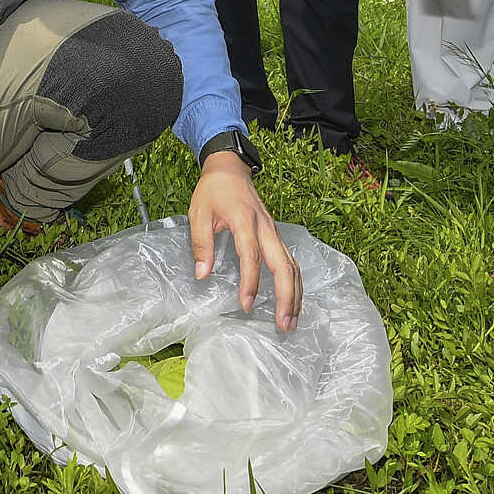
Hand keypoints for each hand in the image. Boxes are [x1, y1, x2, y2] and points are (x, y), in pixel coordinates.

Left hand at [188, 152, 300, 330]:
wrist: (230, 169)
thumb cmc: (213, 191)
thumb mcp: (198, 213)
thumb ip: (201, 244)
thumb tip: (202, 275)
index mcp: (245, 221)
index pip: (251, 255)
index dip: (250, 281)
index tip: (247, 305)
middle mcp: (265, 228)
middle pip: (283, 264)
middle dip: (287, 296)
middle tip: (285, 324)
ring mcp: (274, 232)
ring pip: (292, 265)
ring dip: (295, 294)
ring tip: (292, 320)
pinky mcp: (276, 236)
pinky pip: (290, 261)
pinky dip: (294, 283)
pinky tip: (293, 301)